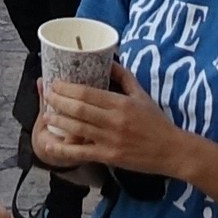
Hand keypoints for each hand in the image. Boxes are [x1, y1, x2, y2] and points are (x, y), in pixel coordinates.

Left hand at [34, 65, 185, 182]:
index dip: (67, 88)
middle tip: (46, 94)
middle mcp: (114, 120)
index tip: (55, 83)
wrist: (172, 150)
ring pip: (77, 129)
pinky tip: (49, 145)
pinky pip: (81, 152)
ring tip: (46, 115)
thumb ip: (124, 77)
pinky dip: (63, 150)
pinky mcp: (109, 156)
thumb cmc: (157, 122)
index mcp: (121, 103)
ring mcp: (110, 140)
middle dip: (57, 101)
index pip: (88, 93)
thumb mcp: (142, 95)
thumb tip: (107, 60)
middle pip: (78, 109)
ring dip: (58, 121)